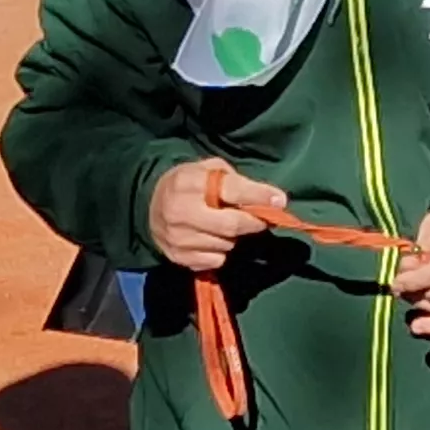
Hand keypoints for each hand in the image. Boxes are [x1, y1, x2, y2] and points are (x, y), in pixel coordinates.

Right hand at [150, 157, 283, 274]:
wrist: (148, 205)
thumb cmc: (189, 184)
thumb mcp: (208, 169)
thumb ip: (236, 181)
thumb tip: (271, 200)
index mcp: (190, 182)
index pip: (233, 191)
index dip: (260, 196)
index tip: (280, 201)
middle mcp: (181, 210)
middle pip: (232, 225)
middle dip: (253, 223)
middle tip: (261, 220)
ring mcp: (178, 237)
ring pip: (226, 245)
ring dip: (233, 237)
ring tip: (223, 226)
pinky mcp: (178, 256)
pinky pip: (215, 260)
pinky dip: (220, 252)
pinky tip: (210, 239)